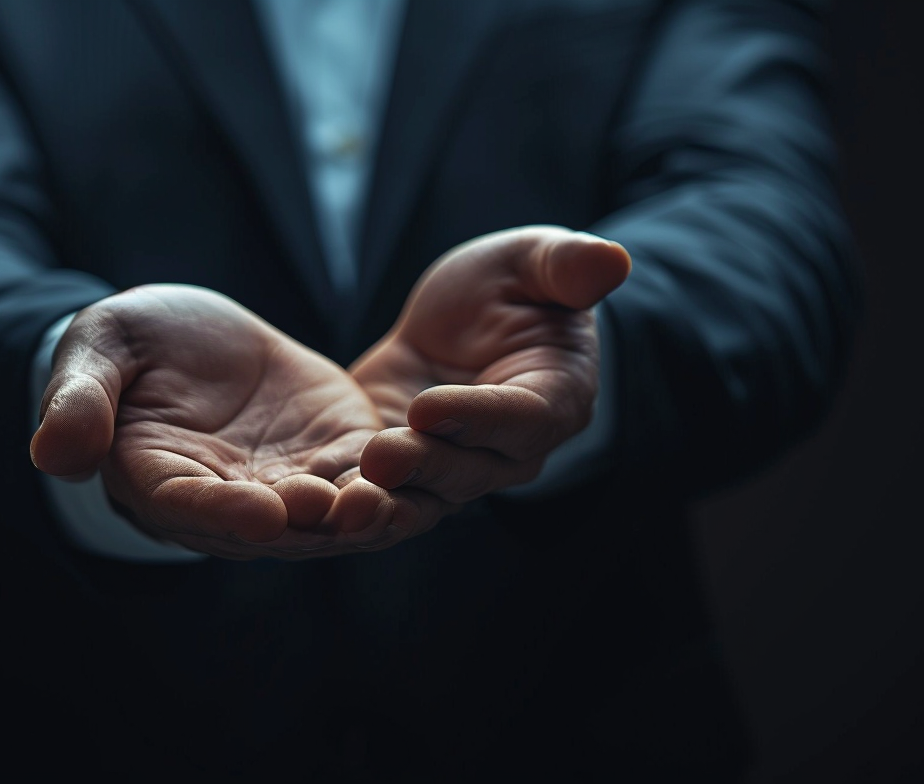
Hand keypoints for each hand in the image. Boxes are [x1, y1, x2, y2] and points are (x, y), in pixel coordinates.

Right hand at [30, 284, 440, 558]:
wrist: (190, 333)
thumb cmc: (132, 343)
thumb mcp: (101, 349)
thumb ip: (81, 399)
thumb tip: (52, 454)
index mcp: (160, 478)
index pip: (190, 508)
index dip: (224, 515)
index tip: (260, 512)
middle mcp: (227, 498)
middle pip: (270, 527)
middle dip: (308, 522)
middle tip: (343, 507)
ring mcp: (285, 482)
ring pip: (325, 516)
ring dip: (358, 515)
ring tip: (388, 499)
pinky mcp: (333, 454)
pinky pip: (366, 479)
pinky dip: (392, 483)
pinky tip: (422, 466)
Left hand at [350, 226, 630, 503]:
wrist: (460, 324)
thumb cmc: (511, 288)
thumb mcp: (532, 261)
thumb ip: (567, 265)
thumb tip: (612, 260)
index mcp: (555, 399)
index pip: (521, 418)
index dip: (477, 416)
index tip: (429, 406)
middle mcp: (512, 452)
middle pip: (468, 470)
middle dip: (422, 465)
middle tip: (378, 455)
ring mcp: (457, 471)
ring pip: (424, 496)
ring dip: (385, 500)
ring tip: (344, 497)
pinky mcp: (406, 475)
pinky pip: (382, 496)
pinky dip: (350, 501)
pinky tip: (311, 502)